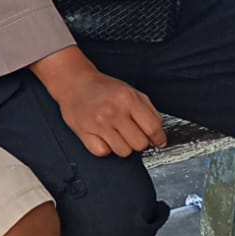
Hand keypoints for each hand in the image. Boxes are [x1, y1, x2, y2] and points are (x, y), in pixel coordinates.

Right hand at [40, 57, 166, 156]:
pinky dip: (105, 148)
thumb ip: (148, 111)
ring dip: (123, 145)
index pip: (153, 127)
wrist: (75, 82)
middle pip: (139, 144)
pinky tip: (103, 136)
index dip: (159, 138)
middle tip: (133, 133)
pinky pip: (103, 153)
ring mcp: (98, 123)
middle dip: (139, 141)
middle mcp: (113, 111)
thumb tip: (159, 135)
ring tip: (117, 134)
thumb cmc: (103, 88)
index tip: (158, 141)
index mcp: (127, 98)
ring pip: (123, 152)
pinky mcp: (84, 132)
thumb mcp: (131, 91)